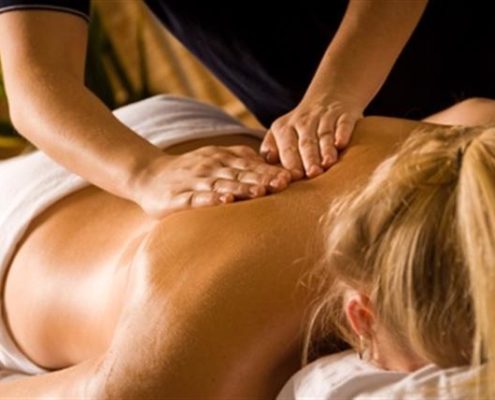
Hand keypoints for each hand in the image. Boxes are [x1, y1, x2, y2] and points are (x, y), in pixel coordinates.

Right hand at [132, 145, 291, 217]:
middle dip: (262, 178)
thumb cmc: (190, 171)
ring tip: (259, 192)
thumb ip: (240, 161)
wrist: (149, 175)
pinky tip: (224, 201)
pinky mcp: (179, 198)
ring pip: (222, 185)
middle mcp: (210, 168)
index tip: (291, 177)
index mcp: (221, 159)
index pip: (250, 165)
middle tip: (283, 184)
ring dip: (241, 188)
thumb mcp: (215, 159)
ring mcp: (195, 182)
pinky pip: (197, 199)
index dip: (270, 171)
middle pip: (240, 174)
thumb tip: (271, 166)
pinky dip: (211, 199)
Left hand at [260, 99, 362, 178]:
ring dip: (326, 149)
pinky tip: (342, 144)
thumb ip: (270, 149)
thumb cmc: (301, 125)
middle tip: (312, 174)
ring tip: (327, 163)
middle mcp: (303, 122)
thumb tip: (268, 161)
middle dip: (309, 159)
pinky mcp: (344, 113)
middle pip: (306, 142)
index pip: (287, 148)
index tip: (295, 177)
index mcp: (284, 128)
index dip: (291, 162)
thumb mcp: (281, 133)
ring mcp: (324, 116)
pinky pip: (343, 123)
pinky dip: (342, 133)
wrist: (330, 93)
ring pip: (324, 134)